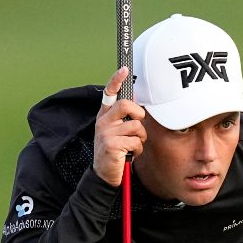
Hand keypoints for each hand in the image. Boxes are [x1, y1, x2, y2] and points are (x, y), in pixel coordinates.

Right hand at [93, 67, 145, 186]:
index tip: (124, 68)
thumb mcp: (116, 131)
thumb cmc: (114, 151)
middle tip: (137, 126)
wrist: (104, 174)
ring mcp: (106, 133)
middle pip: (127, 105)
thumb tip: (135, 99)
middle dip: (139, 115)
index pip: (109, 93)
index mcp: (104, 116)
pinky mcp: (111, 145)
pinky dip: (137, 150)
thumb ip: (123, 117)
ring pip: (136, 127)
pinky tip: (128, 154)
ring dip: (140, 139)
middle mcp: (103, 121)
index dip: (116, 80)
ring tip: (131, 146)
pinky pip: (135, 142)